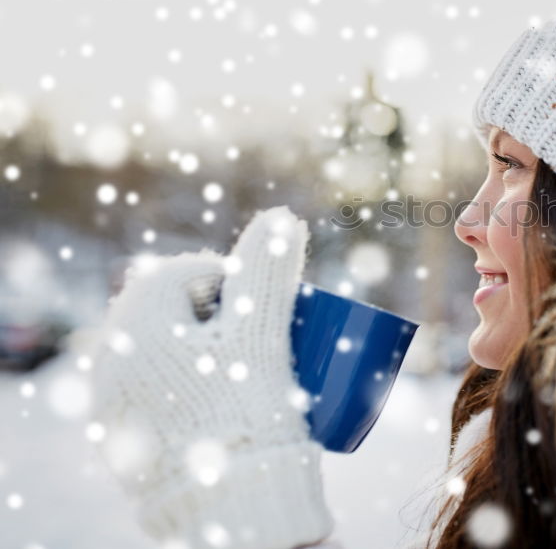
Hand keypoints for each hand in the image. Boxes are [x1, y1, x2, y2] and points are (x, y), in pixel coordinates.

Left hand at [90, 206, 333, 548]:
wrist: (227, 506)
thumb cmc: (246, 410)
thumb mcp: (262, 332)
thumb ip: (267, 269)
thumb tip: (281, 215)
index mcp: (134, 321)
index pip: (183, 274)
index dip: (229, 279)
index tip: (264, 304)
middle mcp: (110, 357)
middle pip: (171, 312)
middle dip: (218, 314)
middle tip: (264, 337)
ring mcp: (111, 401)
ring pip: (161, 351)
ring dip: (203, 348)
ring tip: (248, 370)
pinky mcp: (122, 437)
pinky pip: (153, 390)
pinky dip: (186, 383)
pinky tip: (216, 400)